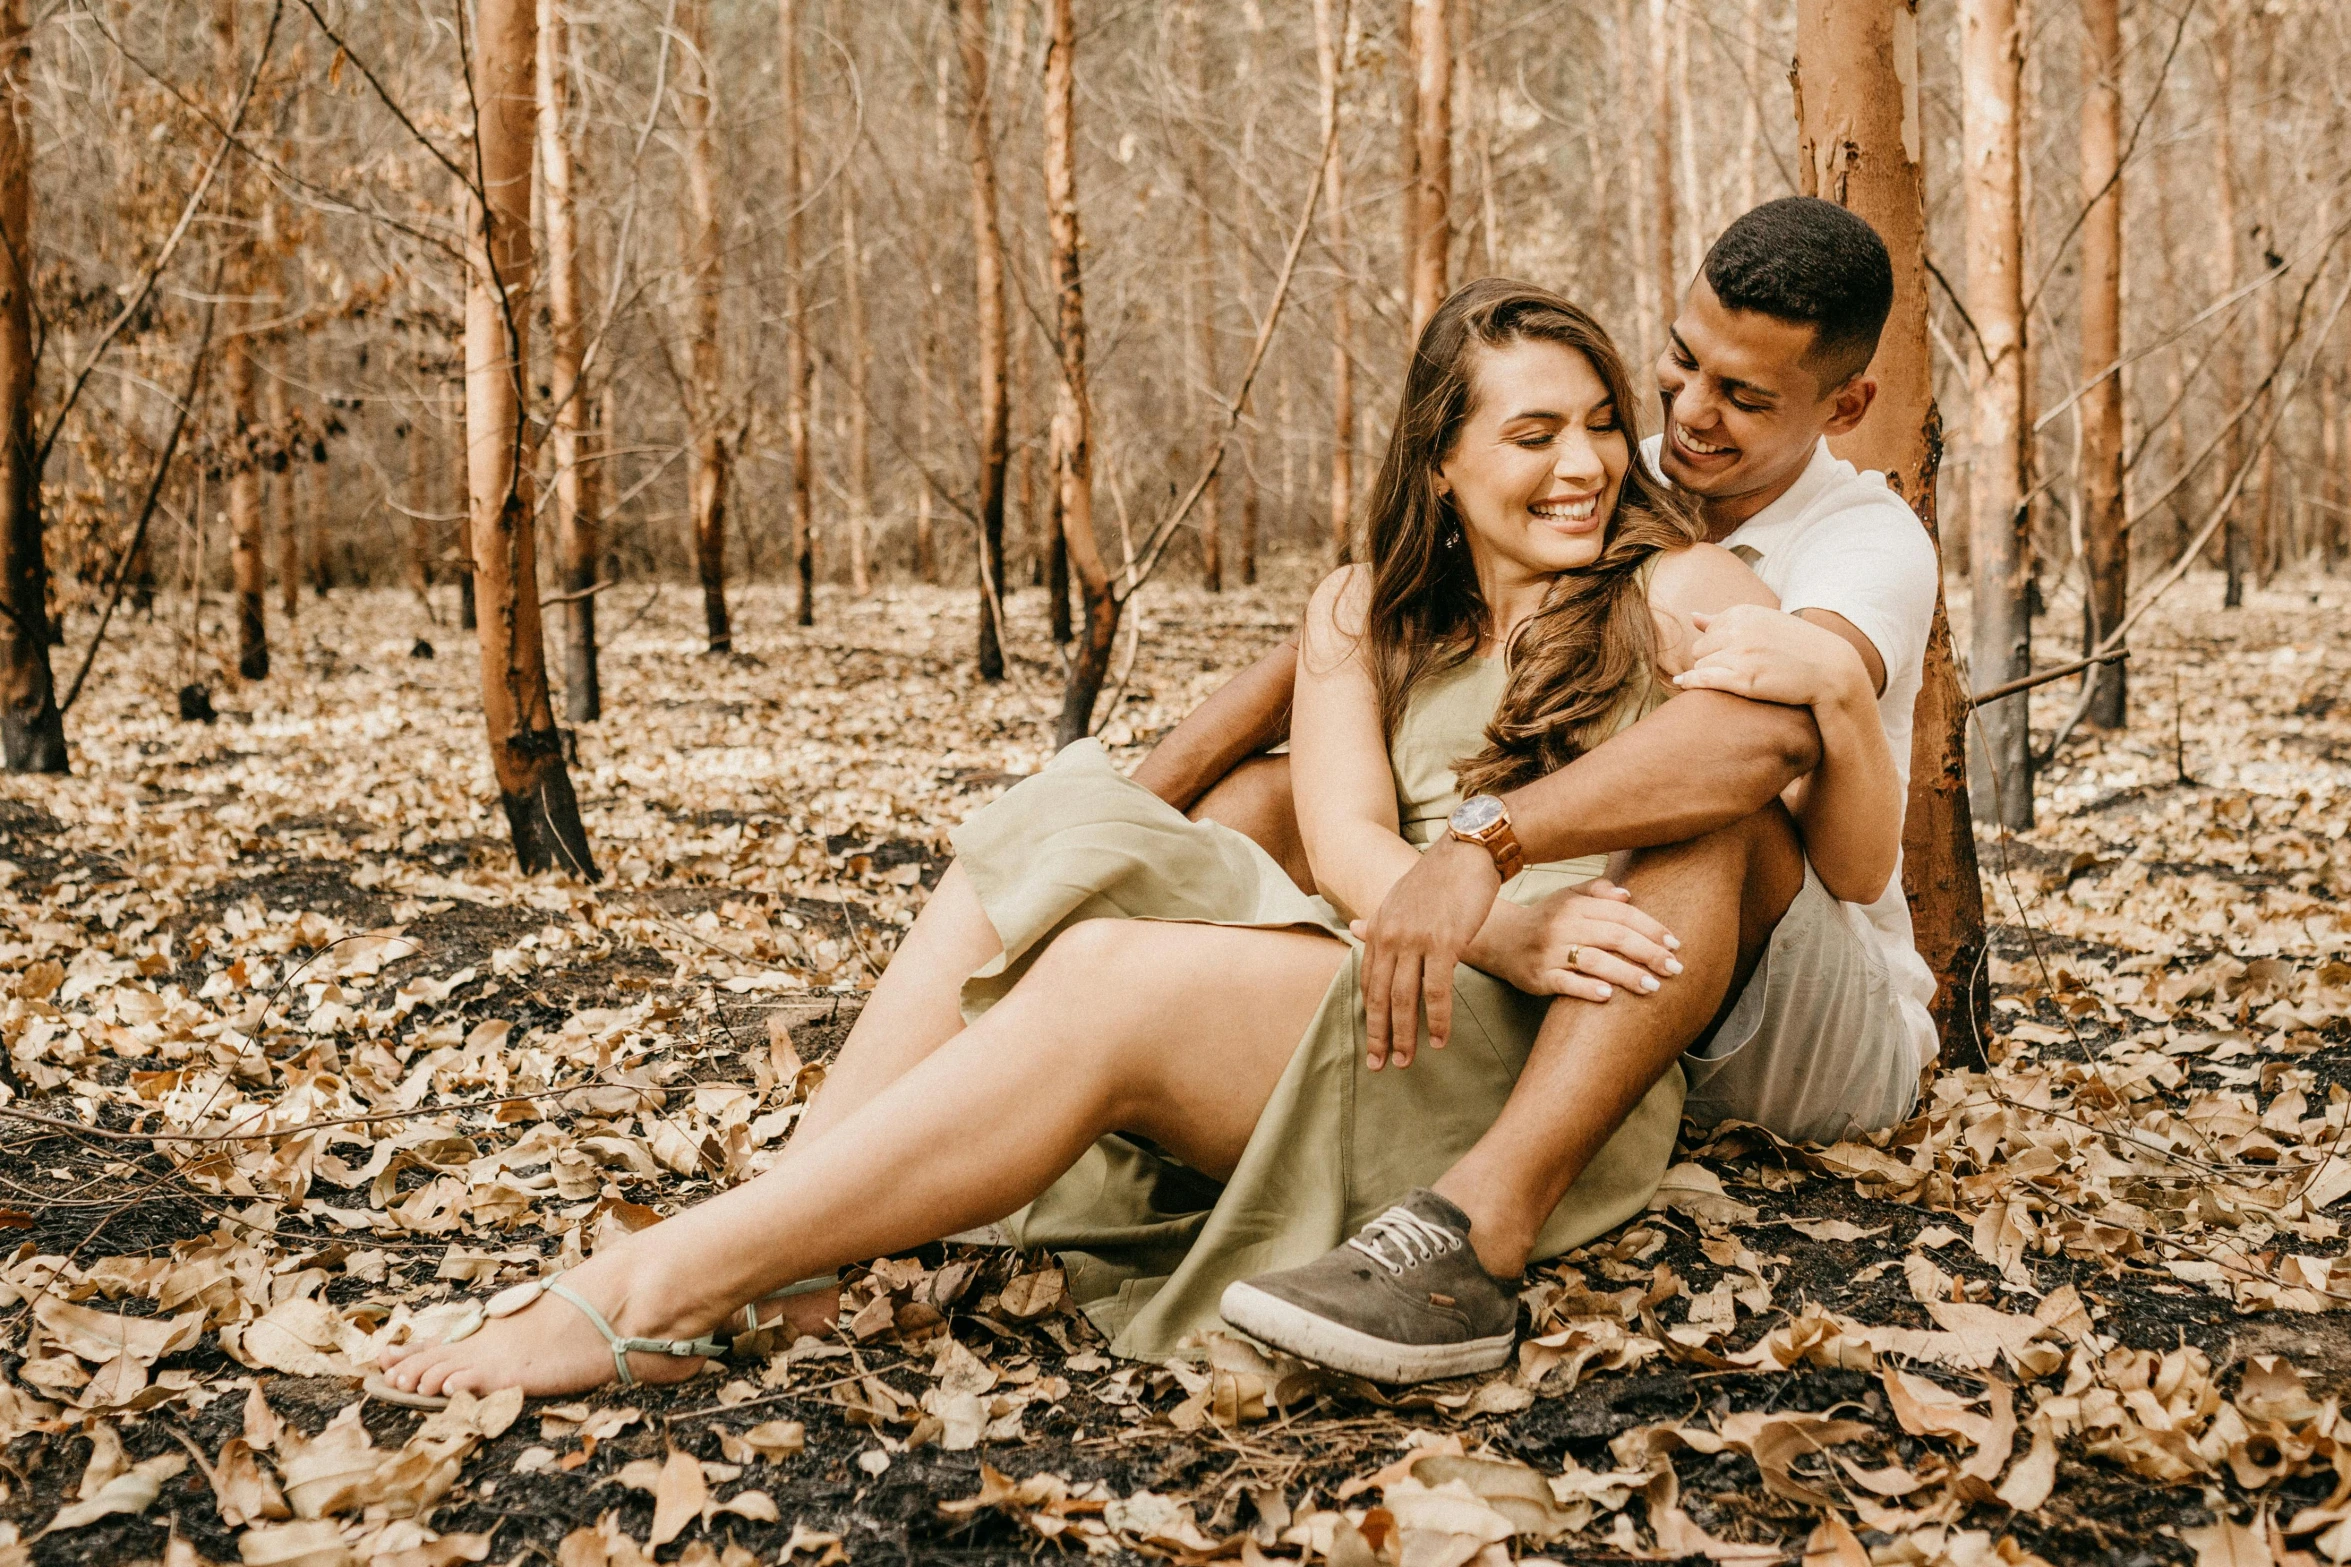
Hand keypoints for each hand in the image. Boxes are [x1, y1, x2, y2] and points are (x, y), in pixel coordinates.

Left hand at [1348, 835, 1497, 1071]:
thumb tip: (1354, 929)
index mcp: (1380, 926)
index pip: (1368, 980)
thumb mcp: (1399, 897)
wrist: (1468, 851)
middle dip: (1378, 1034)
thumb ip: (1379, 921)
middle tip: (1379, 1066)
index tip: (1371, 1042)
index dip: (1369, 1014)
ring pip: (1404, 999)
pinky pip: (1436, 991)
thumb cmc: (1439, 876)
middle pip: (1379, 996)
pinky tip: (1440, 1040)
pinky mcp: (1443, 943)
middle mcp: (1391, 935)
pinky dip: (1438, 1019)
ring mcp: (1415, 939)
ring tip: (1405, 1061)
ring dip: (1404, 1035)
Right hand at [1483, 880, 1682, 998]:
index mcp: (1575, 905)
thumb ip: (1597, 891)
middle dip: (1648, 953)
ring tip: (1652, 986)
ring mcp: (1550, 951)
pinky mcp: (1538, 976)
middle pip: (1614, 936)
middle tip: (1674, 969)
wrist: (1501, 941)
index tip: (1675, 944)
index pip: (1621, 914)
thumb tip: (1628, 895)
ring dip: (1626, 974)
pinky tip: (1608, 995)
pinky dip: (1587, 988)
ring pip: (1594, 960)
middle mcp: (1563, 925)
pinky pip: (1565, 982)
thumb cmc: (1545, 920)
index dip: (1651, 928)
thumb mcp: (1567, 898)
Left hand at [1671, 605, 1867, 709]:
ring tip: (1737, 681)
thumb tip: (1692, 615)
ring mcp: (1740, 654)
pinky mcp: (1743, 679)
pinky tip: (1682, 684)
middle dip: (1712, 660)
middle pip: (1701, 648)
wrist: (1831, 670)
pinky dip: (1690, 681)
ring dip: (1712, 674)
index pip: (1709, 630)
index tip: (1737, 655)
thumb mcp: (1763, 624)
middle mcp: (1739, 630)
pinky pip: (1703, 679)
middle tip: (1737, 671)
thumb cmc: (1798, 647)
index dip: (1719, 645)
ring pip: (1702, 665)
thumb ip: (1724, 620)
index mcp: (1743, 612)